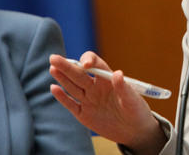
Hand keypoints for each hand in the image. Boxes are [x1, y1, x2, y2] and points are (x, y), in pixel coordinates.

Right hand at [49, 52, 165, 152]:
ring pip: (72, 86)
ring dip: (62, 77)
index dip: (89, 61)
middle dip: (67, 66)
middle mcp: (96, 87)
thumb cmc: (136, 111)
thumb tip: (118, 73)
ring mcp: (89, 100)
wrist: (133, 130)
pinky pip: (71, 104)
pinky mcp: (84, 114)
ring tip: (52, 67)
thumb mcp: (133, 99)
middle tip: (53, 58)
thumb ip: (124, 88)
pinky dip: (62, 97)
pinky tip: (53, 88)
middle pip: (79, 74)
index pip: (96, 65)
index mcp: (108, 80)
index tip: (86, 65)